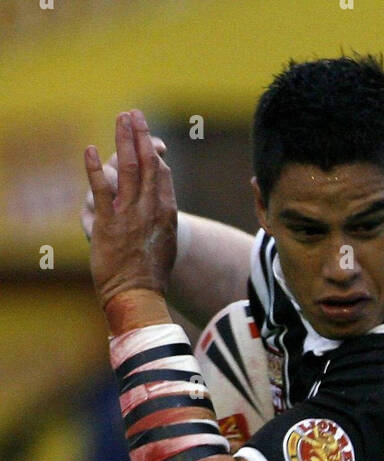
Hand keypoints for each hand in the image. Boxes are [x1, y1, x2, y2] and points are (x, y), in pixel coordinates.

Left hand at [84, 109, 176, 307]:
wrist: (139, 296)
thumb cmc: (152, 272)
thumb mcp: (165, 241)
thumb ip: (161, 216)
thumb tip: (160, 199)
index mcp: (167, 213)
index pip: (162, 173)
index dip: (153, 151)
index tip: (146, 137)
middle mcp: (151, 210)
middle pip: (148, 163)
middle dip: (140, 135)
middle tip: (133, 114)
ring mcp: (129, 215)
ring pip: (129, 169)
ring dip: (123, 140)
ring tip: (120, 119)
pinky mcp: (108, 224)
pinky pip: (101, 190)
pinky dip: (94, 168)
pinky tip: (89, 150)